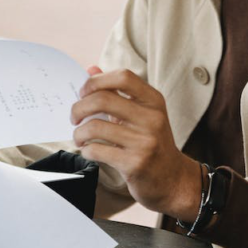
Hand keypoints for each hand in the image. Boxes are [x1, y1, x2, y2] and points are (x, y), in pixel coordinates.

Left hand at [71, 66, 202, 220]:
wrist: (172, 179)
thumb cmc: (153, 142)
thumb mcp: (142, 113)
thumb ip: (117, 91)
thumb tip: (91, 69)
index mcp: (154, 101)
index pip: (123, 77)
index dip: (97, 81)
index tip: (84, 92)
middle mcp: (152, 118)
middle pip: (103, 99)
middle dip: (79, 107)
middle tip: (74, 117)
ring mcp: (144, 142)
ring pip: (95, 127)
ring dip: (79, 132)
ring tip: (80, 137)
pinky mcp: (135, 164)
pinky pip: (97, 151)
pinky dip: (86, 150)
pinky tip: (90, 151)